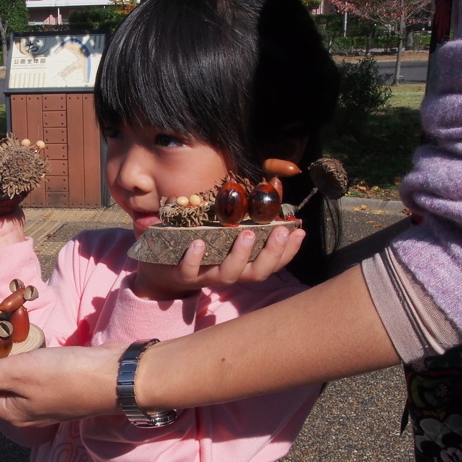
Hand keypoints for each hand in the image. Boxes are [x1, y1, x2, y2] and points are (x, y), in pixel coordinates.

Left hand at [0, 343, 125, 426]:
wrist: (119, 377)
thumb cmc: (68, 377)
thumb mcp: (18, 374)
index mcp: (9, 412)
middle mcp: (22, 409)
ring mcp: (41, 397)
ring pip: (3, 384)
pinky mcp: (56, 382)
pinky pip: (22, 374)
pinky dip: (9, 362)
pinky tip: (10, 349)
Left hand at [133, 226, 304, 298]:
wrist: (161, 268)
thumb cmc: (200, 244)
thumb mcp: (223, 231)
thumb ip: (245, 216)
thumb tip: (272, 185)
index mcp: (242, 264)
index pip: (272, 262)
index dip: (288, 250)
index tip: (300, 231)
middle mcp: (229, 273)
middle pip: (257, 272)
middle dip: (271, 254)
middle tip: (278, 232)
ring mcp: (206, 276)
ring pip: (229, 273)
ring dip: (240, 255)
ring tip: (245, 234)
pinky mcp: (182, 274)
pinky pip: (189, 270)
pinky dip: (195, 258)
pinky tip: (199, 242)